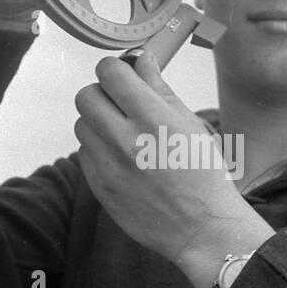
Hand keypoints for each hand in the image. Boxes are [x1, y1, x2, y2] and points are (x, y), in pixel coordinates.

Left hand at [73, 53, 274, 287]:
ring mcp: (108, 166)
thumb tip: (141, 59)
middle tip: (121, 104)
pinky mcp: (99, 187)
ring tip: (124, 135)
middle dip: (102, 94)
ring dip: (98, 123)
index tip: (124, 75)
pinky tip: (123, 159)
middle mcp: (124, 140)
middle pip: (86, 96)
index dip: (116, 68)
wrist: (201, 228)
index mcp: (152, 118)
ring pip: (81, 125)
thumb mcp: (191, 124)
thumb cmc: (204, 174)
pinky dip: (99, 150)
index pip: (110, 72)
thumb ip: (160, 89)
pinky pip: (85, 154)